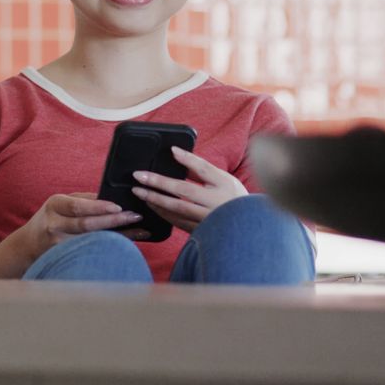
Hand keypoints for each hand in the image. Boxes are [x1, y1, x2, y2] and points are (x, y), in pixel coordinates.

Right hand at [20, 192, 144, 255]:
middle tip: (135, 216)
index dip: (98, 207)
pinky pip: (91, 251)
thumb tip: (111, 197)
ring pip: (92, 240)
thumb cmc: (50, 218)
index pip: (77, 207)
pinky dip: (111, 246)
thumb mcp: (60, 203)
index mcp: (54, 205)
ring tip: (138, 230)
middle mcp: (55, 225)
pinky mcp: (65, 257)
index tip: (118, 207)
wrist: (28, 244)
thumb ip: (83, 199)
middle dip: (113, 221)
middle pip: (86, 225)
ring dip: (118, 235)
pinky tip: (128, 244)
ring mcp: (59, 245)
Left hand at [130, 147, 247, 232]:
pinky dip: (163, 214)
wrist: (246, 227)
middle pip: (182, 193)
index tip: (168, 153)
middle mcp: (214, 205)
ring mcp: (206, 220)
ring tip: (140, 192)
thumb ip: (199, 167)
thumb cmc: (233, 198)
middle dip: (158, 185)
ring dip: (156, 201)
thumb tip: (175, 152)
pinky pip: (177, 223)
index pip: (200, 173)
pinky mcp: (200, 231)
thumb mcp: (222, 178)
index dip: (183, 163)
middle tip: (138, 178)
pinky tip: (152, 206)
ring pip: (177, 211)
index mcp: (221, 187)